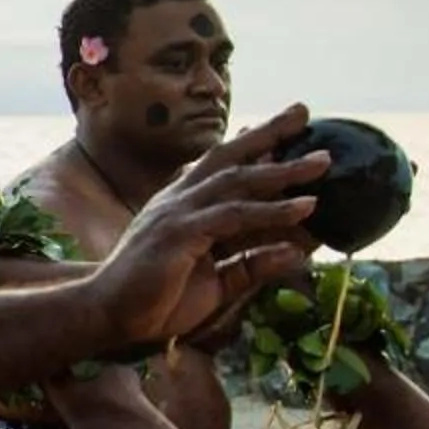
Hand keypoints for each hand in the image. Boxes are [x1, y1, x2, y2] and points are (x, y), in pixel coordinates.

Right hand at [88, 108, 327, 346]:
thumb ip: (251, 266)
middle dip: (268, 134)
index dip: (252, 145)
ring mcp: (178, 213)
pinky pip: (234, 215)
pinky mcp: (180, 232)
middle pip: (229, 157)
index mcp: (181, 206)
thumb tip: (296, 252)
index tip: (283, 129)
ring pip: (237, 182)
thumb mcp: (216, 283)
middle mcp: (179, 200)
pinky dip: (271, 211)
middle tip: (303, 111)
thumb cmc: (155, 303)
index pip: (220, 166)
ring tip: (320, 163)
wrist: (107, 317)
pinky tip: (303, 208)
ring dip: (282, 171)